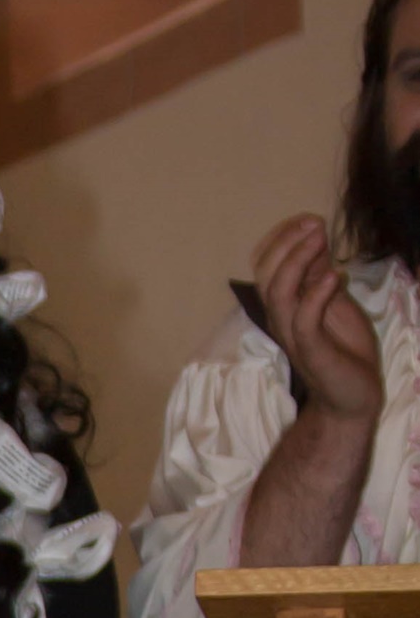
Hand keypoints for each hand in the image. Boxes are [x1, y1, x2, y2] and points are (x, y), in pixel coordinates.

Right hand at [251, 212, 385, 424]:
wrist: (352, 397)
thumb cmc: (343, 349)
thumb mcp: (333, 301)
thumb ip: (319, 274)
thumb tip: (315, 237)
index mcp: (283, 304)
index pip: (265, 265)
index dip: (281, 239)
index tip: (308, 220)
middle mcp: (281, 318)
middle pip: (266, 275)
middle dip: (287, 244)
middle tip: (313, 223)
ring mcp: (293, 335)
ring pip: (278, 294)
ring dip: (297, 262)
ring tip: (319, 240)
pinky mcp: (311, 351)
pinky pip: (303, 320)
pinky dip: (316, 295)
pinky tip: (334, 276)